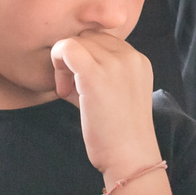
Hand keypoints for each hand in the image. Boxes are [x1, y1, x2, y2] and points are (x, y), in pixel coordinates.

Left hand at [50, 31, 160, 179]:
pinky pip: (65, 47)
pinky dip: (56, 62)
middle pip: (88, 37)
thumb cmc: (119, 134)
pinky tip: (63, 89)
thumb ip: (103, 72)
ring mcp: (114, 63)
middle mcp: (130, 56)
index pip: (102, 40)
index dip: (87, 59)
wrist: (130, 158)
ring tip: (71, 94)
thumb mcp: (119, 94)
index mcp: (138, 60)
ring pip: (75, 41)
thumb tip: (70, 59)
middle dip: (75, 59)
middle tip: (73, 90)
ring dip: (65, 65)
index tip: (84, 86)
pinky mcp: (95, 74)